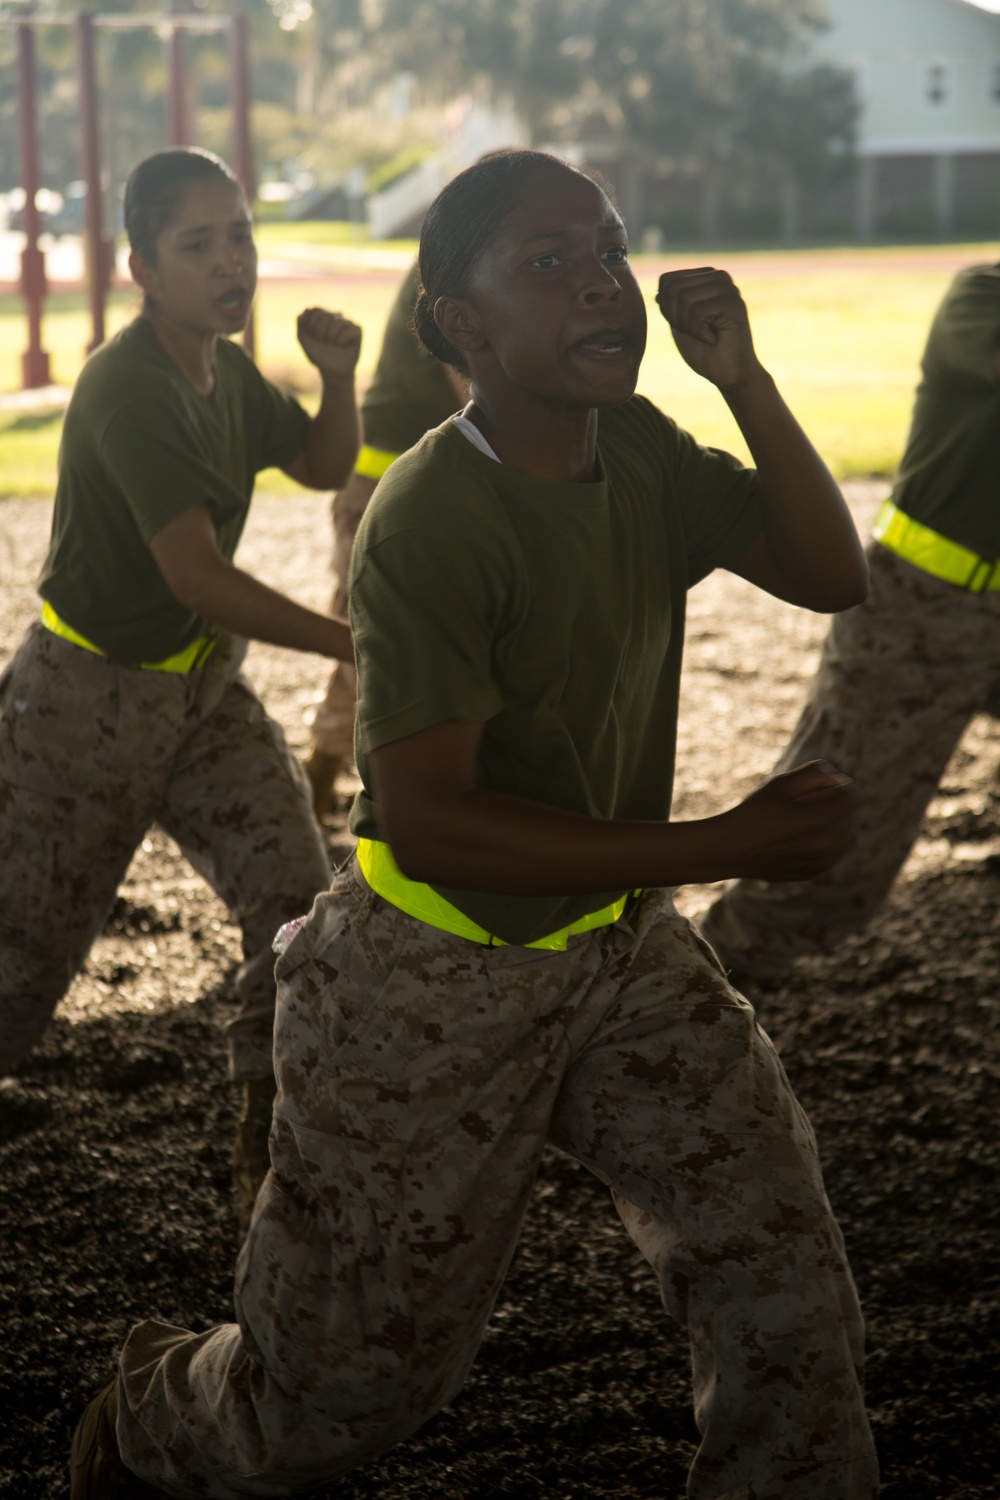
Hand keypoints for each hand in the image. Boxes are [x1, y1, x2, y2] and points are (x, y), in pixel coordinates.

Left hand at [297, 307, 361, 380]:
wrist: (332, 372)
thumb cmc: (319, 355)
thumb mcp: (304, 340)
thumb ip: (301, 323)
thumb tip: (307, 309)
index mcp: (323, 316)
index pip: (315, 310)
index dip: (311, 326)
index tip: (314, 337)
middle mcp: (335, 316)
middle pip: (324, 315)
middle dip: (320, 332)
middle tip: (324, 342)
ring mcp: (347, 322)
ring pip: (336, 322)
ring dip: (331, 338)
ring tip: (334, 345)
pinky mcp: (357, 329)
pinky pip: (348, 330)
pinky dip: (342, 341)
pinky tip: (344, 346)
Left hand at [655, 268, 761, 391]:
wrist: (730, 375)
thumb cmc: (706, 353)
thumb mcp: (680, 326)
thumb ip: (670, 306)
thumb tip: (659, 290)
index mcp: (705, 277)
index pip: (666, 281)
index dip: (667, 310)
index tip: (686, 325)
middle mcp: (718, 276)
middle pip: (672, 289)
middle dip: (676, 318)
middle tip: (697, 332)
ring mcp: (728, 287)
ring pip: (684, 299)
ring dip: (689, 326)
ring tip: (706, 335)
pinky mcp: (734, 302)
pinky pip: (697, 312)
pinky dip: (700, 333)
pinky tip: (715, 339)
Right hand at [720, 760, 857, 881]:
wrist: (730, 849)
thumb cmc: (754, 811)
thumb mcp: (781, 783)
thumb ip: (815, 773)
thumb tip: (838, 780)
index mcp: (819, 819)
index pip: (850, 797)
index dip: (835, 787)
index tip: (816, 787)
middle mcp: (825, 844)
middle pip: (850, 816)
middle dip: (834, 804)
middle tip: (806, 803)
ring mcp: (821, 862)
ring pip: (847, 836)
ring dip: (834, 824)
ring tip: (806, 820)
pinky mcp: (814, 873)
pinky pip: (834, 853)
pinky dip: (826, 843)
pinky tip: (803, 837)